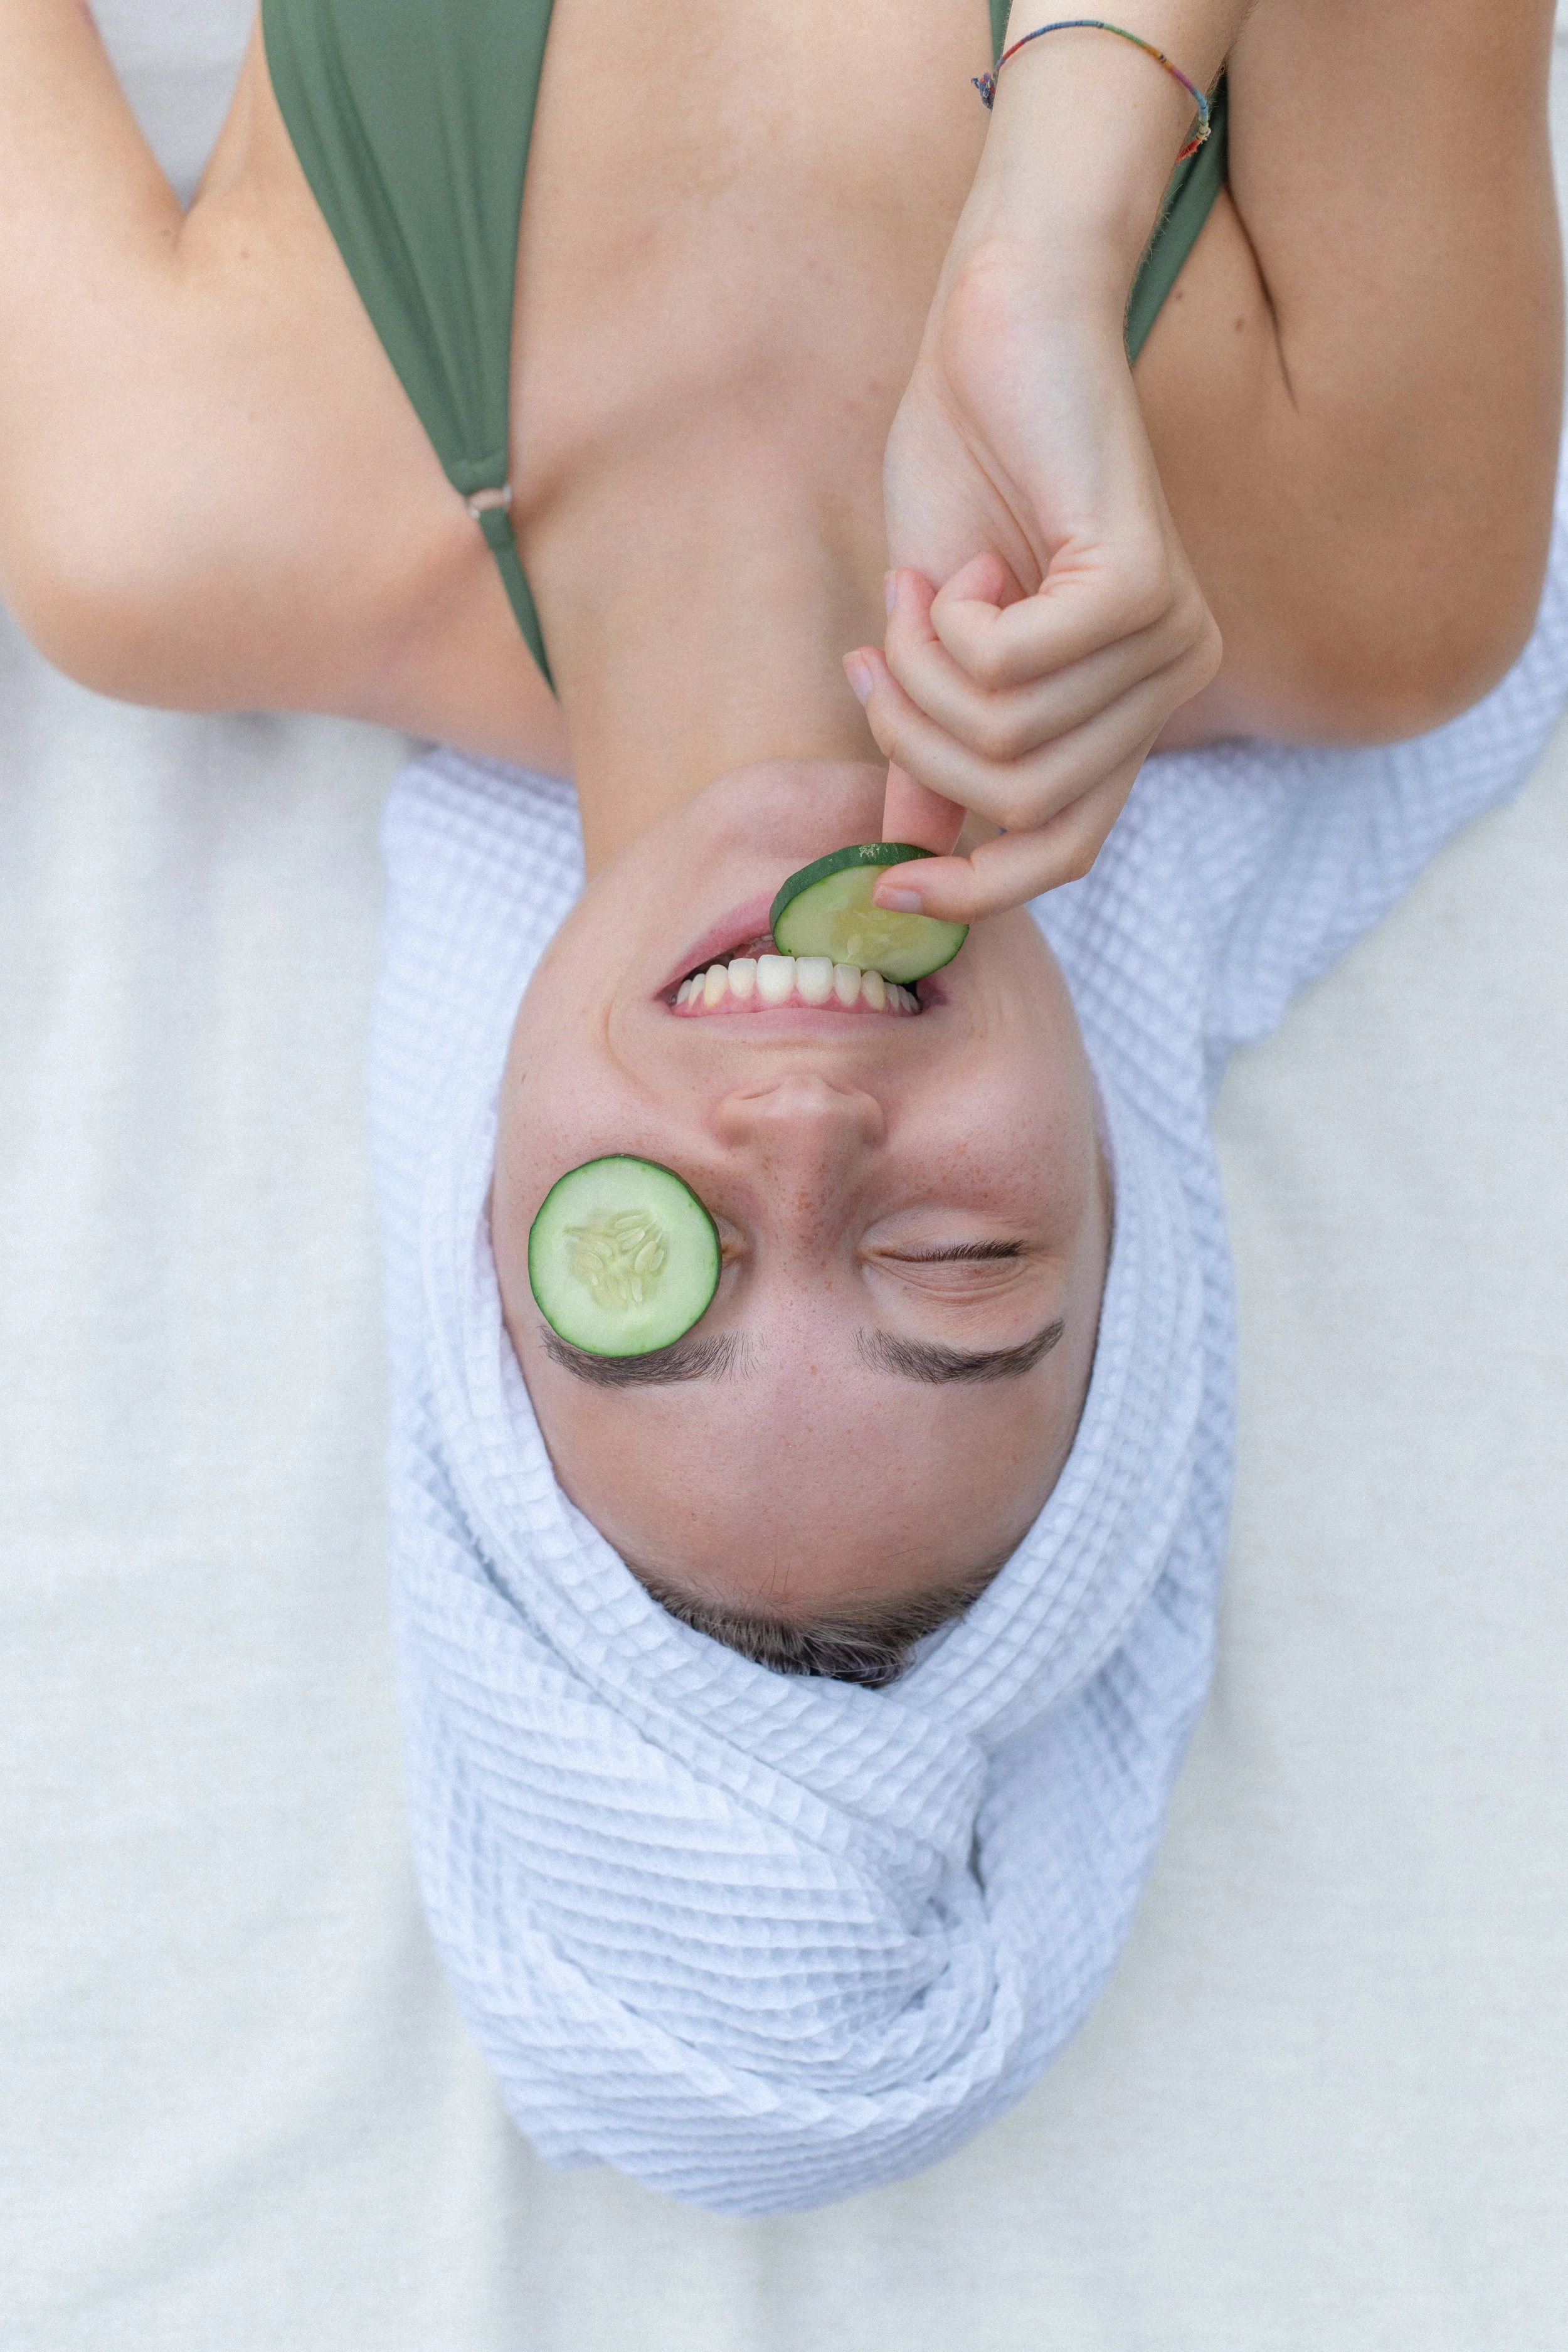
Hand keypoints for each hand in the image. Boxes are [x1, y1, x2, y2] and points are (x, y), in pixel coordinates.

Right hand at [846, 246, 1221, 920]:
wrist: (998, 328)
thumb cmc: (965, 466)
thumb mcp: (931, 644)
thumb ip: (936, 755)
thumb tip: (907, 860)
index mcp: (1127, 707)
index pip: (1063, 853)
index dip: (971, 891)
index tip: (879, 887)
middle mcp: (1169, 685)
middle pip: (1015, 804)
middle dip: (915, 736)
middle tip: (879, 649)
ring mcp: (1169, 639)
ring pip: (1004, 743)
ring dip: (920, 670)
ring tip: (921, 589)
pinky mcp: (1145, 587)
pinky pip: (1010, 673)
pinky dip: (951, 627)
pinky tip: (964, 563)